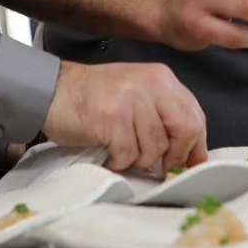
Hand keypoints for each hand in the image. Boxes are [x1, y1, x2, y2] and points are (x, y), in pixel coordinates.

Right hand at [42, 61, 208, 171]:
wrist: (52, 91)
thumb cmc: (94, 97)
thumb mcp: (137, 93)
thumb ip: (163, 115)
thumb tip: (186, 154)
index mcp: (162, 78)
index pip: (195, 116)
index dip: (195, 147)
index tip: (189, 165)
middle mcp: (151, 85)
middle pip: (187, 130)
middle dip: (175, 157)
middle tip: (160, 169)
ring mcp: (132, 100)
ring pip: (156, 148)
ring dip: (138, 159)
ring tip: (120, 150)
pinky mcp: (112, 118)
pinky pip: (128, 154)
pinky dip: (118, 161)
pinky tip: (107, 151)